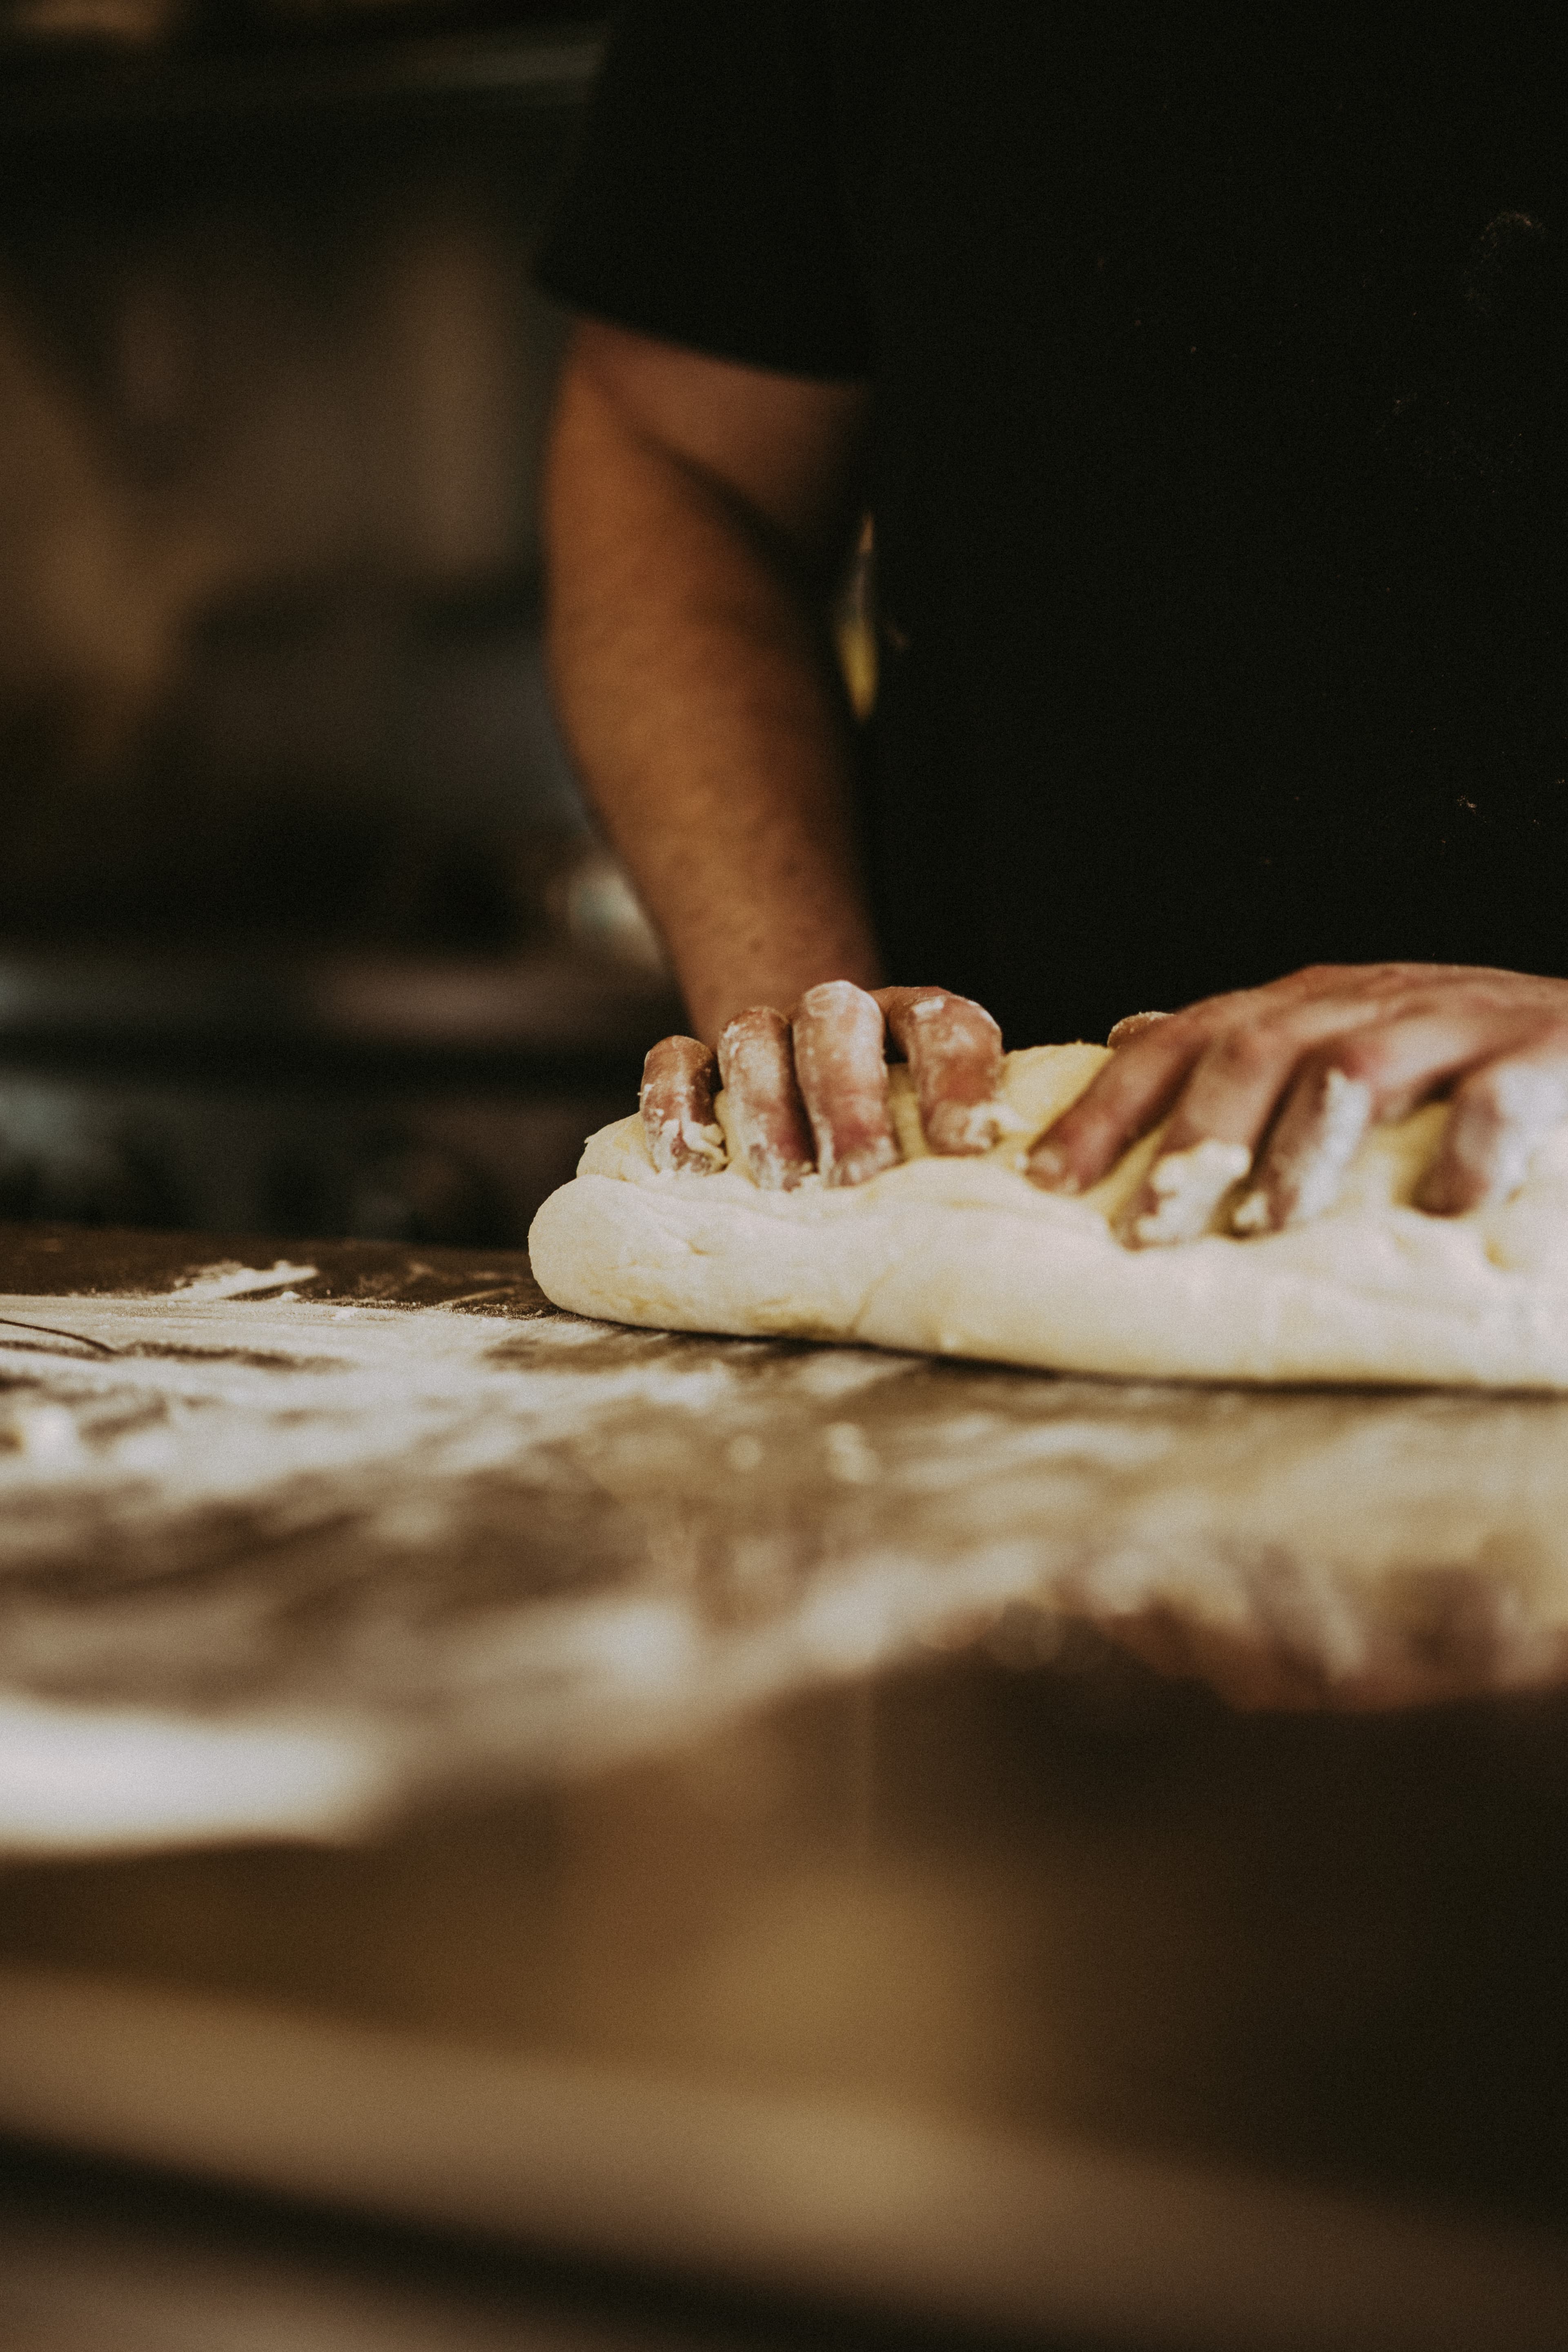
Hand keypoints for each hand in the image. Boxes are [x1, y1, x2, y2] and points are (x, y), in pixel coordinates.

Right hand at [639, 981, 1013, 1186]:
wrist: (816, 1129)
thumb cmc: (903, 1165)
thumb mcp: (946, 1166)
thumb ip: (973, 1187)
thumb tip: (1025, 1257)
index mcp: (919, 1026)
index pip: (947, 1024)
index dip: (957, 1077)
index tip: (965, 1146)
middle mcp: (842, 1017)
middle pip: (838, 1023)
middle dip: (848, 1100)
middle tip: (858, 1177)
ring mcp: (766, 1035)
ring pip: (754, 1036)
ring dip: (765, 1109)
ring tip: (781, 1184)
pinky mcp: (698, 1062)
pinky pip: (674, 1060)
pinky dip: (674, 1107)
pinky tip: (683, 1169)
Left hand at [1027, 963, 1567, 1242]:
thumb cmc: (1461, 1058)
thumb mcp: (1343, 1038)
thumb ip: (1247, 1049)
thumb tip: (1124, 1039)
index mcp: (1311, 1002)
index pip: (1182, 1037)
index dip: (1107, 1106)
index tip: (1042, 1180)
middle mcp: (1372, 1001)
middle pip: (1253, 1049)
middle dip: (1192, 1138)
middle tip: (1147, 1228)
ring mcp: (1459, 1022)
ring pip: (1354, 1066)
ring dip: (1302, 1149)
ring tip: (1266, 1222)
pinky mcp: (1549, 1055)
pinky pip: (1498, 1097)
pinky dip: (1466, 1150)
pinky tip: (1438, 1208)